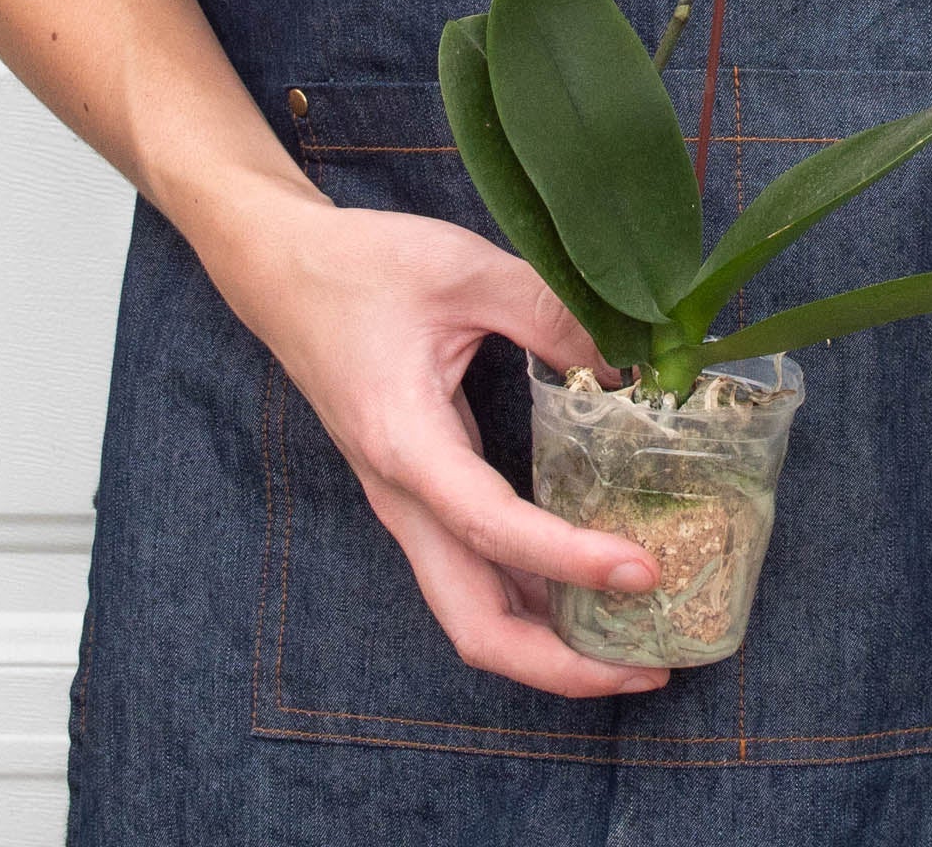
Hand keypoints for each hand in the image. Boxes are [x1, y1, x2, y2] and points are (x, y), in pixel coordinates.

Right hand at [229, 185, 671, 698]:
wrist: (281, 267)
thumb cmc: (362, 265)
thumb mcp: (466, 269)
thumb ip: (550, 314)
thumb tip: (632, 365)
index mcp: (406, 444)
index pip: (494, 530)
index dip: (572, 562)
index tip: (644, 571)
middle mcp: (402, 495)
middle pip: (475, 622)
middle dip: (562, 662)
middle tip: (650, 667)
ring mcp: (406, 501)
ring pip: (474, 608)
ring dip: (551, 640)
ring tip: (636, 642)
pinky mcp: (418, 490)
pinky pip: (476, 567)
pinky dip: (534, 594)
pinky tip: (591, 582)